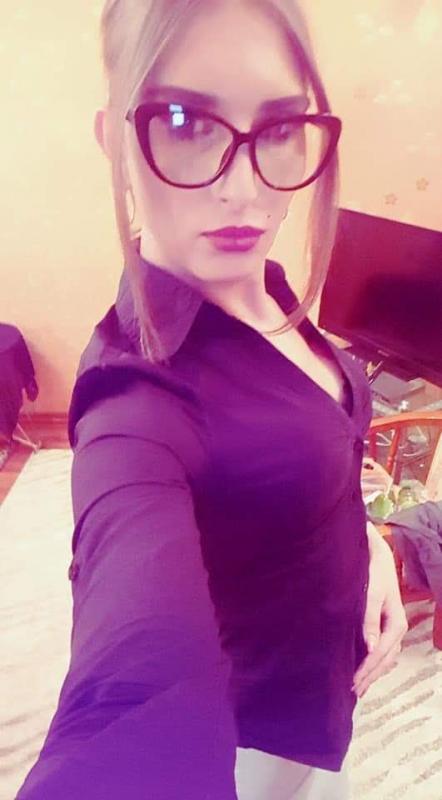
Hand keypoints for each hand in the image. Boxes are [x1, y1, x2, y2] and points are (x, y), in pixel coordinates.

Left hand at [352, 528, 407, 697]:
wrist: (376, 555)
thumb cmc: (373, 572)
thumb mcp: (371, 594)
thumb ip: (369, 620)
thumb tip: (370, 648)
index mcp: (397, 623)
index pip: (381, 653)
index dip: (367, 669)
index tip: (353, 682)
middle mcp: (397, 629)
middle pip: (385, 660)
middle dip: (370, 676)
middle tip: (352, 692)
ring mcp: (392, 628)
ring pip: (385, 658)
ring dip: (373, 672)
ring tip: (357, 688)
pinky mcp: (385, 625)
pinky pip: (383, 651)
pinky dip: (374, 663)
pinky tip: (364, 670)